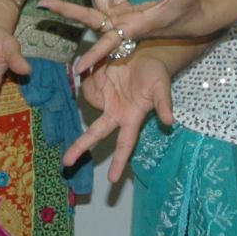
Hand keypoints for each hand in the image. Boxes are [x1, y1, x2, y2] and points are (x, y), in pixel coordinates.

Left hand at [44, 0, 212, 74]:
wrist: (196, 19)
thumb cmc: (190, 14)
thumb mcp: (188, 2)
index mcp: (133, 29)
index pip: (108, 42)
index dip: (94, 55)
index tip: (77, 68)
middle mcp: (122, 22)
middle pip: (88, 14)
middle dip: (66, 8)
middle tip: (43, 2)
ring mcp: (123, 14)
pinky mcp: (129, 7)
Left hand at [64, 46, 174, 184]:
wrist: (146, 55)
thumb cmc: (156, 75)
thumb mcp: (162, 88)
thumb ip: (164, 105)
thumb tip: (170, 122)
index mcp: (131, 118)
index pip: (125, 144)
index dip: (119, 162)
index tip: (112, 180)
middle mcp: (115, 113)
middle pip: (94, 134)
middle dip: (80, 147)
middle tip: (66, 163)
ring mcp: (104, 99)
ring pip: (89, 98)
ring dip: (95, 83)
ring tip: (110, 68)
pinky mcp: (96, 85)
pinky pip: (86, 83)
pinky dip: (91, 74)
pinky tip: (103, 65)